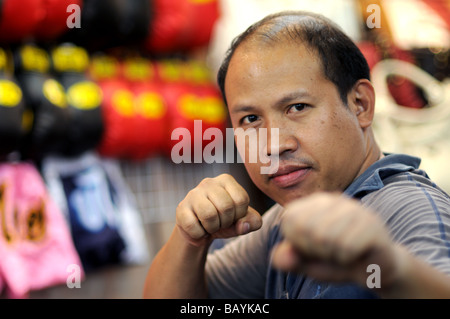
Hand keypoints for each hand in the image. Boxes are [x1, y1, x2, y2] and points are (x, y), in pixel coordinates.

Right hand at [176, 174, 262, 246]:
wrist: (200, 232)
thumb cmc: (224, 221)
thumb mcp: (242, 221)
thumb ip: (252, 222)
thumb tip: (243, 225)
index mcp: (226, 180)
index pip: (241, 199)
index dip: (239, 215)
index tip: (233, 217)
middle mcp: (209, 182)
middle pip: (226, 207)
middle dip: (226, 222)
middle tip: (220, 223)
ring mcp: (193, 194)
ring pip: (209, 215)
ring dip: (213, 228)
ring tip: (210, 225)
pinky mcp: (181, 208)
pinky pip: (193, 226)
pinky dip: (199, 234)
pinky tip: (198, 228)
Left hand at [272, 192, 399, 287]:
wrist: (375, 270)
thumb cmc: (335, 261)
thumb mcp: (305, 262)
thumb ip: (288, 260)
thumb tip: (280, 259)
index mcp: (314, 202)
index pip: (289, 219)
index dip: (297, 242)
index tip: (313, 247)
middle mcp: (334, 199)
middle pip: (307, 229)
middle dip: (315, 250)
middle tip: (331, 252)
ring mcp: (355, 209)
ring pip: (325, 238)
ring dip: (333, 255)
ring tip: (344, 253)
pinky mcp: (373, 224)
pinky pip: (346, 248)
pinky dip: (347, 259)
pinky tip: (356, 255)